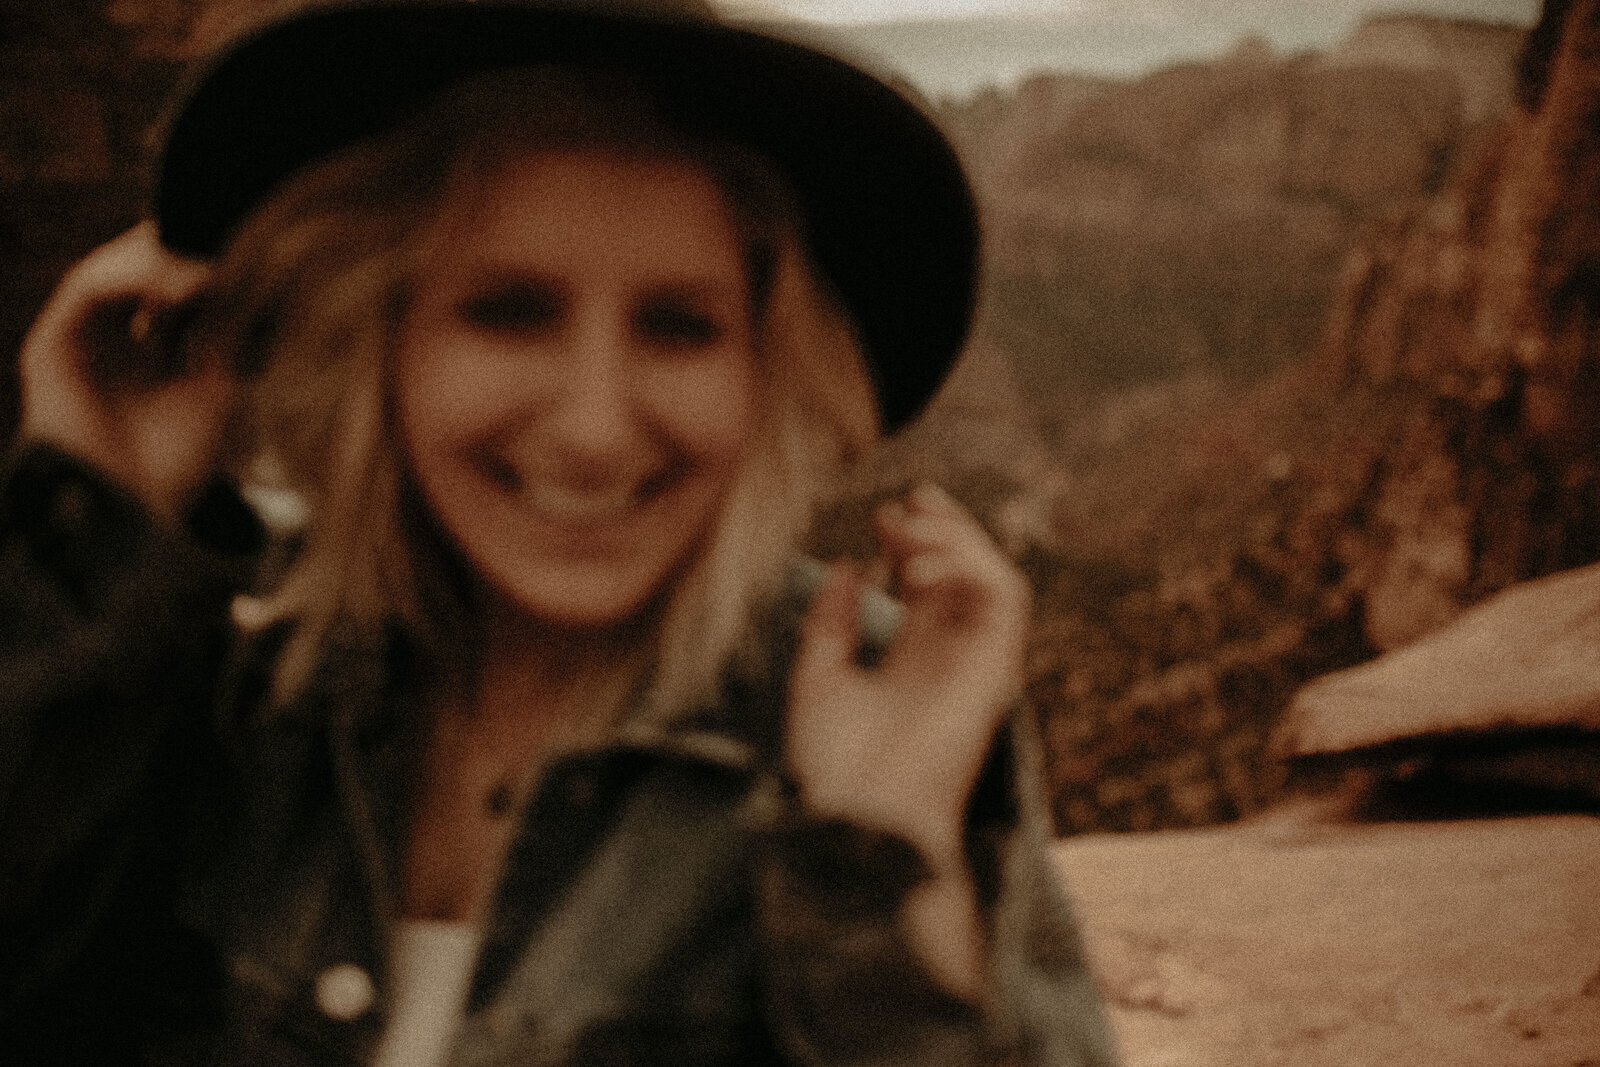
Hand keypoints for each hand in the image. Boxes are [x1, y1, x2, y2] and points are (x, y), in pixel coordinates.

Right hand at [20, 223, 232, 523]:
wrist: (128, 511)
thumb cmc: (178, 462)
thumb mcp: (220, 388)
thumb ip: (229, 333)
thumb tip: (256, 274)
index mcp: (150, 350)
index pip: (174, 287)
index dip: (208, 266)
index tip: (254, 255)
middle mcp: (111, 339)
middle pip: (142, 271)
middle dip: (184, 255)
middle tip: (231, 245)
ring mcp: (78, 339)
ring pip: (114, 270)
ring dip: (162, 260)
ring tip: (209, 265)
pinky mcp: (49, 344)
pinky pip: (86, 288)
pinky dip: (130, 275)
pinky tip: (175, 282)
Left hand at [786, 484, 1029, 997]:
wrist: (856, 819)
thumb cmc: (832, 766)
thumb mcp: (817, 677)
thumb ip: (831, 621)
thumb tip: (842, 564)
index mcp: (912, 662)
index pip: (932, 587)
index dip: (913, 542)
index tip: (879, 517)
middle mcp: (951, 659)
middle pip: (968, 574)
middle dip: (945, 527)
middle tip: (908, 501)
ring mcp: (976, 664)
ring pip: (995, 578)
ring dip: (957, 540)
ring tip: (907, 531)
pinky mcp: (994, 671)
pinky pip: (1005, 600)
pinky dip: (970, 566)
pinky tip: (919, 567)